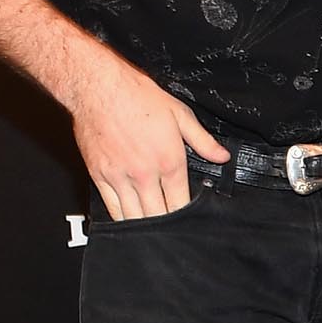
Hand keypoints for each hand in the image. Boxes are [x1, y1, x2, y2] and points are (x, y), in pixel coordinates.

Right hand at [67, 50, 228, 220]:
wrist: (99, 88)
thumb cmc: (138, 97)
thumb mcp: (180, 115)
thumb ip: (203, 141)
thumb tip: (222, 156)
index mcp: (169, 161)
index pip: (181, 202)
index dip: (186, 215)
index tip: (189, 221)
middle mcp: (144, 173)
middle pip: (159, 216)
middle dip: (167, 226)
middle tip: (173, 233)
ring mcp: (120, 177)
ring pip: (134, 217)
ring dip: (145, 227)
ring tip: (153, 234)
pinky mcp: (99, 176)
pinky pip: (111, 208)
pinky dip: (121, 218)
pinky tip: (129, 223)